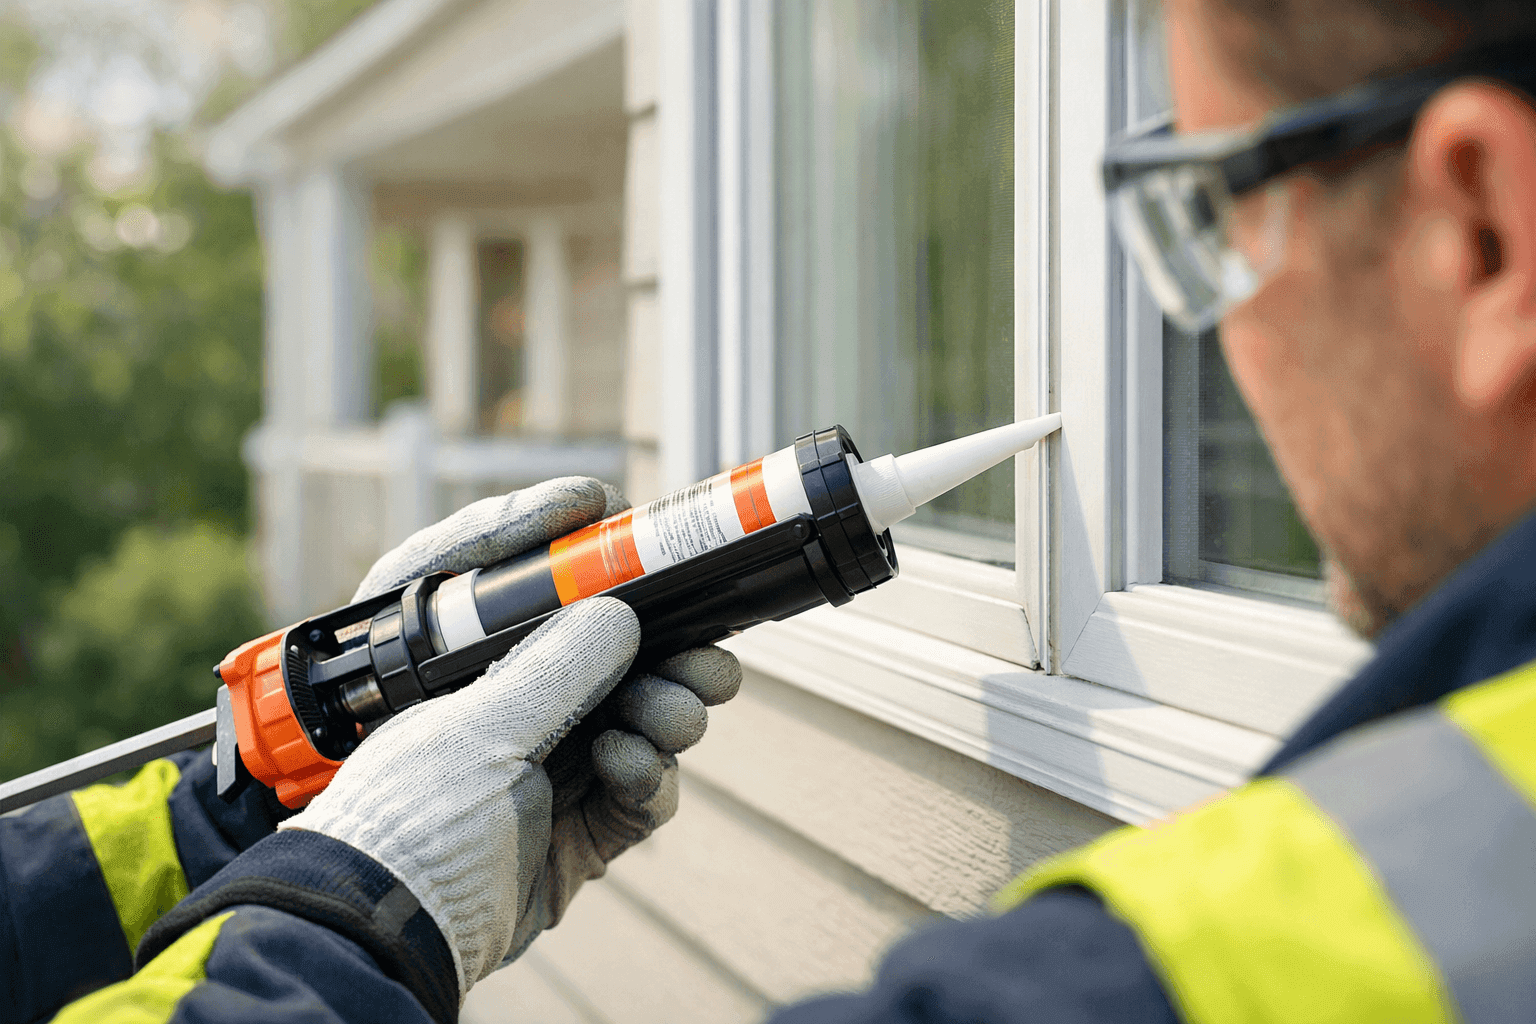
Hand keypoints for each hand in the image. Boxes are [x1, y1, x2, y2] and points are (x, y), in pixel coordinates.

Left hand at [285, 479, 740, 997]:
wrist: (393, 937)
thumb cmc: (404, 825)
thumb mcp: (477, 730)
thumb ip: (553, 668)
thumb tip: (619, 614)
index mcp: (461, 665)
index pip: (523, 586)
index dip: (577, 555)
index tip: (627, 529)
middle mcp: (507, 709)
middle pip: (608, 658)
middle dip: (666, 652)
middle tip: (701, 654)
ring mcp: (546, 769)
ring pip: (637, 718)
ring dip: (667, 710)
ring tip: (670, 717)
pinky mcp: (577, 828)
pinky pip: (639, 789)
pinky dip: (649, 773)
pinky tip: (629, 766)